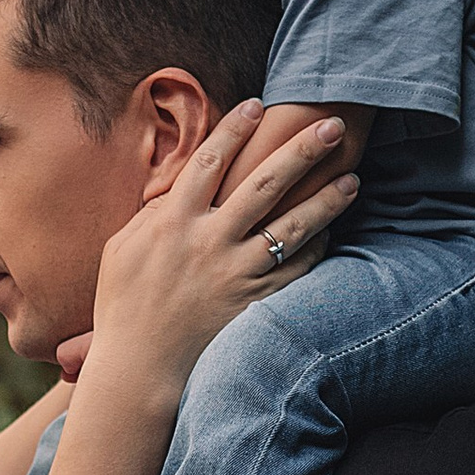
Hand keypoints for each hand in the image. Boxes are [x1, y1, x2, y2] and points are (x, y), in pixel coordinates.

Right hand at [85, 102, 356, 401]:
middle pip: (265, 183)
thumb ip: (152, 215)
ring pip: (293, 227)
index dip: (235, 128)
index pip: (210, 160)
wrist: (139, 370)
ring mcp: (236, 274)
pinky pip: (297, 269)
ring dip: (327, 199)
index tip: (259, 104)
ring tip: (353, 177)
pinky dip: (317, 248)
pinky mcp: (256, 303)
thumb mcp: (121, 250)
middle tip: (331, 125)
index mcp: (173, 222)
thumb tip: (176, 188)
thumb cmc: (124, 308)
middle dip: (301, 150)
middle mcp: (209, 242)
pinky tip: (333, 231)